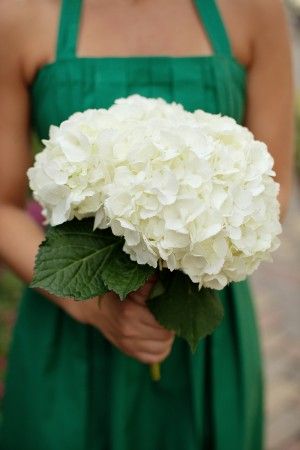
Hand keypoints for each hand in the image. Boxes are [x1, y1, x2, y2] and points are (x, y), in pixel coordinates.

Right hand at [60, 278, 174, 363]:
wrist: (94, 306)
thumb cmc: (116, 290)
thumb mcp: (132, 283)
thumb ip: (151, 282)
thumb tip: (172, 281)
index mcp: (131, 312)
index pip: (165, 321)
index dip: (172, 312)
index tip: (172, 304)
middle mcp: (129, 332)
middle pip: (166, 336)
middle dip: (171, 325)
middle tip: (169, 314)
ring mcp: (127, 345)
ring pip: (163, 348)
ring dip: (167, 337)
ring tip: (163, 324)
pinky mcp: (128, 352)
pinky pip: (154, 358)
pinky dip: (160, 349)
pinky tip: (159, 337)